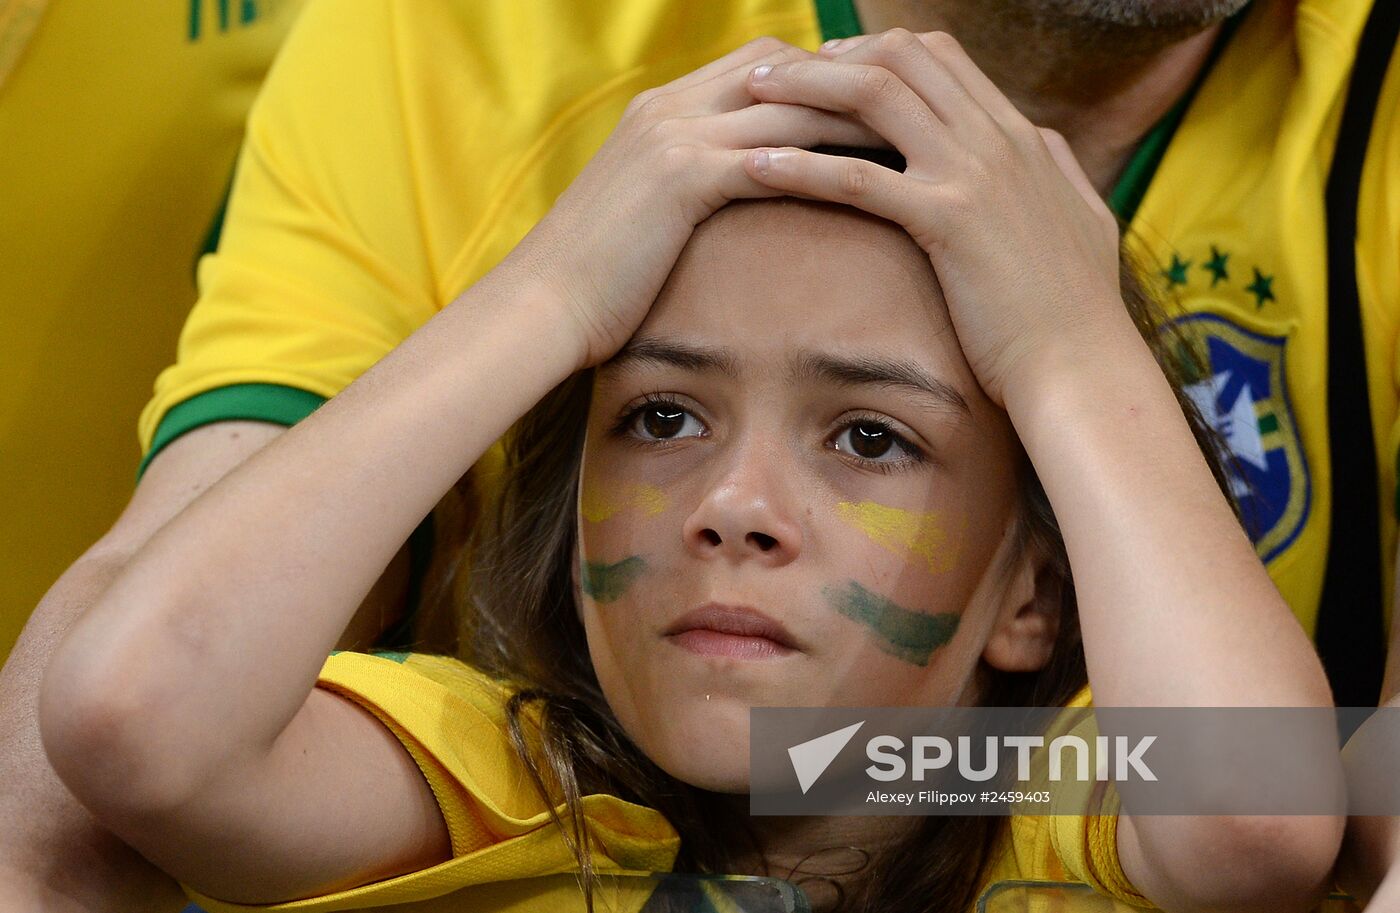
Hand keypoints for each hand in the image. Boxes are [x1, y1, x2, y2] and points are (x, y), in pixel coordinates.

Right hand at [495, 37, 884, 368]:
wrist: (542, 306)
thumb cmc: (596, 276)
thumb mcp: (645, 212)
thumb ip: (689, 183)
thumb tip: (737, 194)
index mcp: (660, 109)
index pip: (758, 63)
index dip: (819, 74)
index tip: (874, 94)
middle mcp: (667, 107)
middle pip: (780, 67)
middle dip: (847, 81)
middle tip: (909, 105)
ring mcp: (672, 136)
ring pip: (786, 108)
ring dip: (852, 121)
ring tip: (912, 143)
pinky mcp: (680, 178)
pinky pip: (770, 159)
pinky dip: (822, 166)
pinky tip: (869, 187)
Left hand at [741, 29, 1126, 405]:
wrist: (1083, 364)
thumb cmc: (1077, 308)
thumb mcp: (1082, 217)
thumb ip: (1057, 170)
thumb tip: (1041, 140)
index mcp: (1019, 136)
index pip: (938, 55)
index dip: (875, 52)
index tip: (827, 70)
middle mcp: (996, 139)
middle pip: (900, 57)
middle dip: (827, 57)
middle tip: (770, 76)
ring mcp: (973, 174)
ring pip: (874, 96)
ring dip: (804, 89)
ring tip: (748, 100)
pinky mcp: (948, 221)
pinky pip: (858, 177)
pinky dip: (800, 166)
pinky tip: (755, 170)